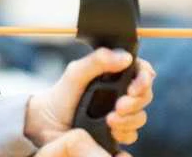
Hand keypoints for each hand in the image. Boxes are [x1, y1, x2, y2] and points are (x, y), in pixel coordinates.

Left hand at [24, 49, 154, 153]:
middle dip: (136, 101)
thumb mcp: (75, 73)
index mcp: (114, 74)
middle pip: (145, 95)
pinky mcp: (117, 132)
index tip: (134, 87)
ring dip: (130, 119)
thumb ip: (97, 61)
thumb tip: (126, 57)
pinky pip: (132, 134)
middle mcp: (120, 92)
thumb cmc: (61, 95)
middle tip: (120, 106)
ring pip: (141, 116)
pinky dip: (125, 133)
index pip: (141, 70)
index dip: (144, 78)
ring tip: (110, 121)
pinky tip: (111, 131)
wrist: (46, 124)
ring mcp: (120, 113)